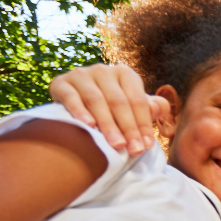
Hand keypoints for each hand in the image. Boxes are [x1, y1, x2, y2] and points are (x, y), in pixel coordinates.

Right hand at [49, 64, 169, 153]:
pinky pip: (71, 97)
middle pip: (118, 102)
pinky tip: (88, 126)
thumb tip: (159, 108)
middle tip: (133, 150)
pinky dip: (80, 111)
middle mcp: (103, 70)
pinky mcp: (61, 83)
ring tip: (116, 144)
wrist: (75, 99)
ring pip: (96, 100)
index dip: (143, 124)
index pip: (137, 100)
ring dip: (108, 124)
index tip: (146, 146)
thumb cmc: (111, 106)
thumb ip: (149, 107)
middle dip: (128, 128)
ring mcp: (81, 75)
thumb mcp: (132, 105)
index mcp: (124, 73)